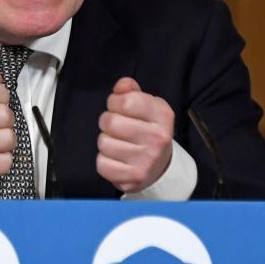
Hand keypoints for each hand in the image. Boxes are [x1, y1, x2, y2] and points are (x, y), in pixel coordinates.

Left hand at [96, 77, 173, 192]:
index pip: (127, 101)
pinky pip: (102, 164)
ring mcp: (146, 160)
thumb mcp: (148, 107)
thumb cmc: (149, 132)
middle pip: (111, 122)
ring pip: (104, 143)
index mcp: (162, 115)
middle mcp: (157, 138)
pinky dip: (104, 160)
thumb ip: (132, 91)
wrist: (161, 167)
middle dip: (107, 121)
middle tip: (115, 126)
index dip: (115, 101)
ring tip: (117, 143)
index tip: (118, 106)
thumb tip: (121, 86)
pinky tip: (116, 158)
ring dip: (105, 141)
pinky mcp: (134, 177)